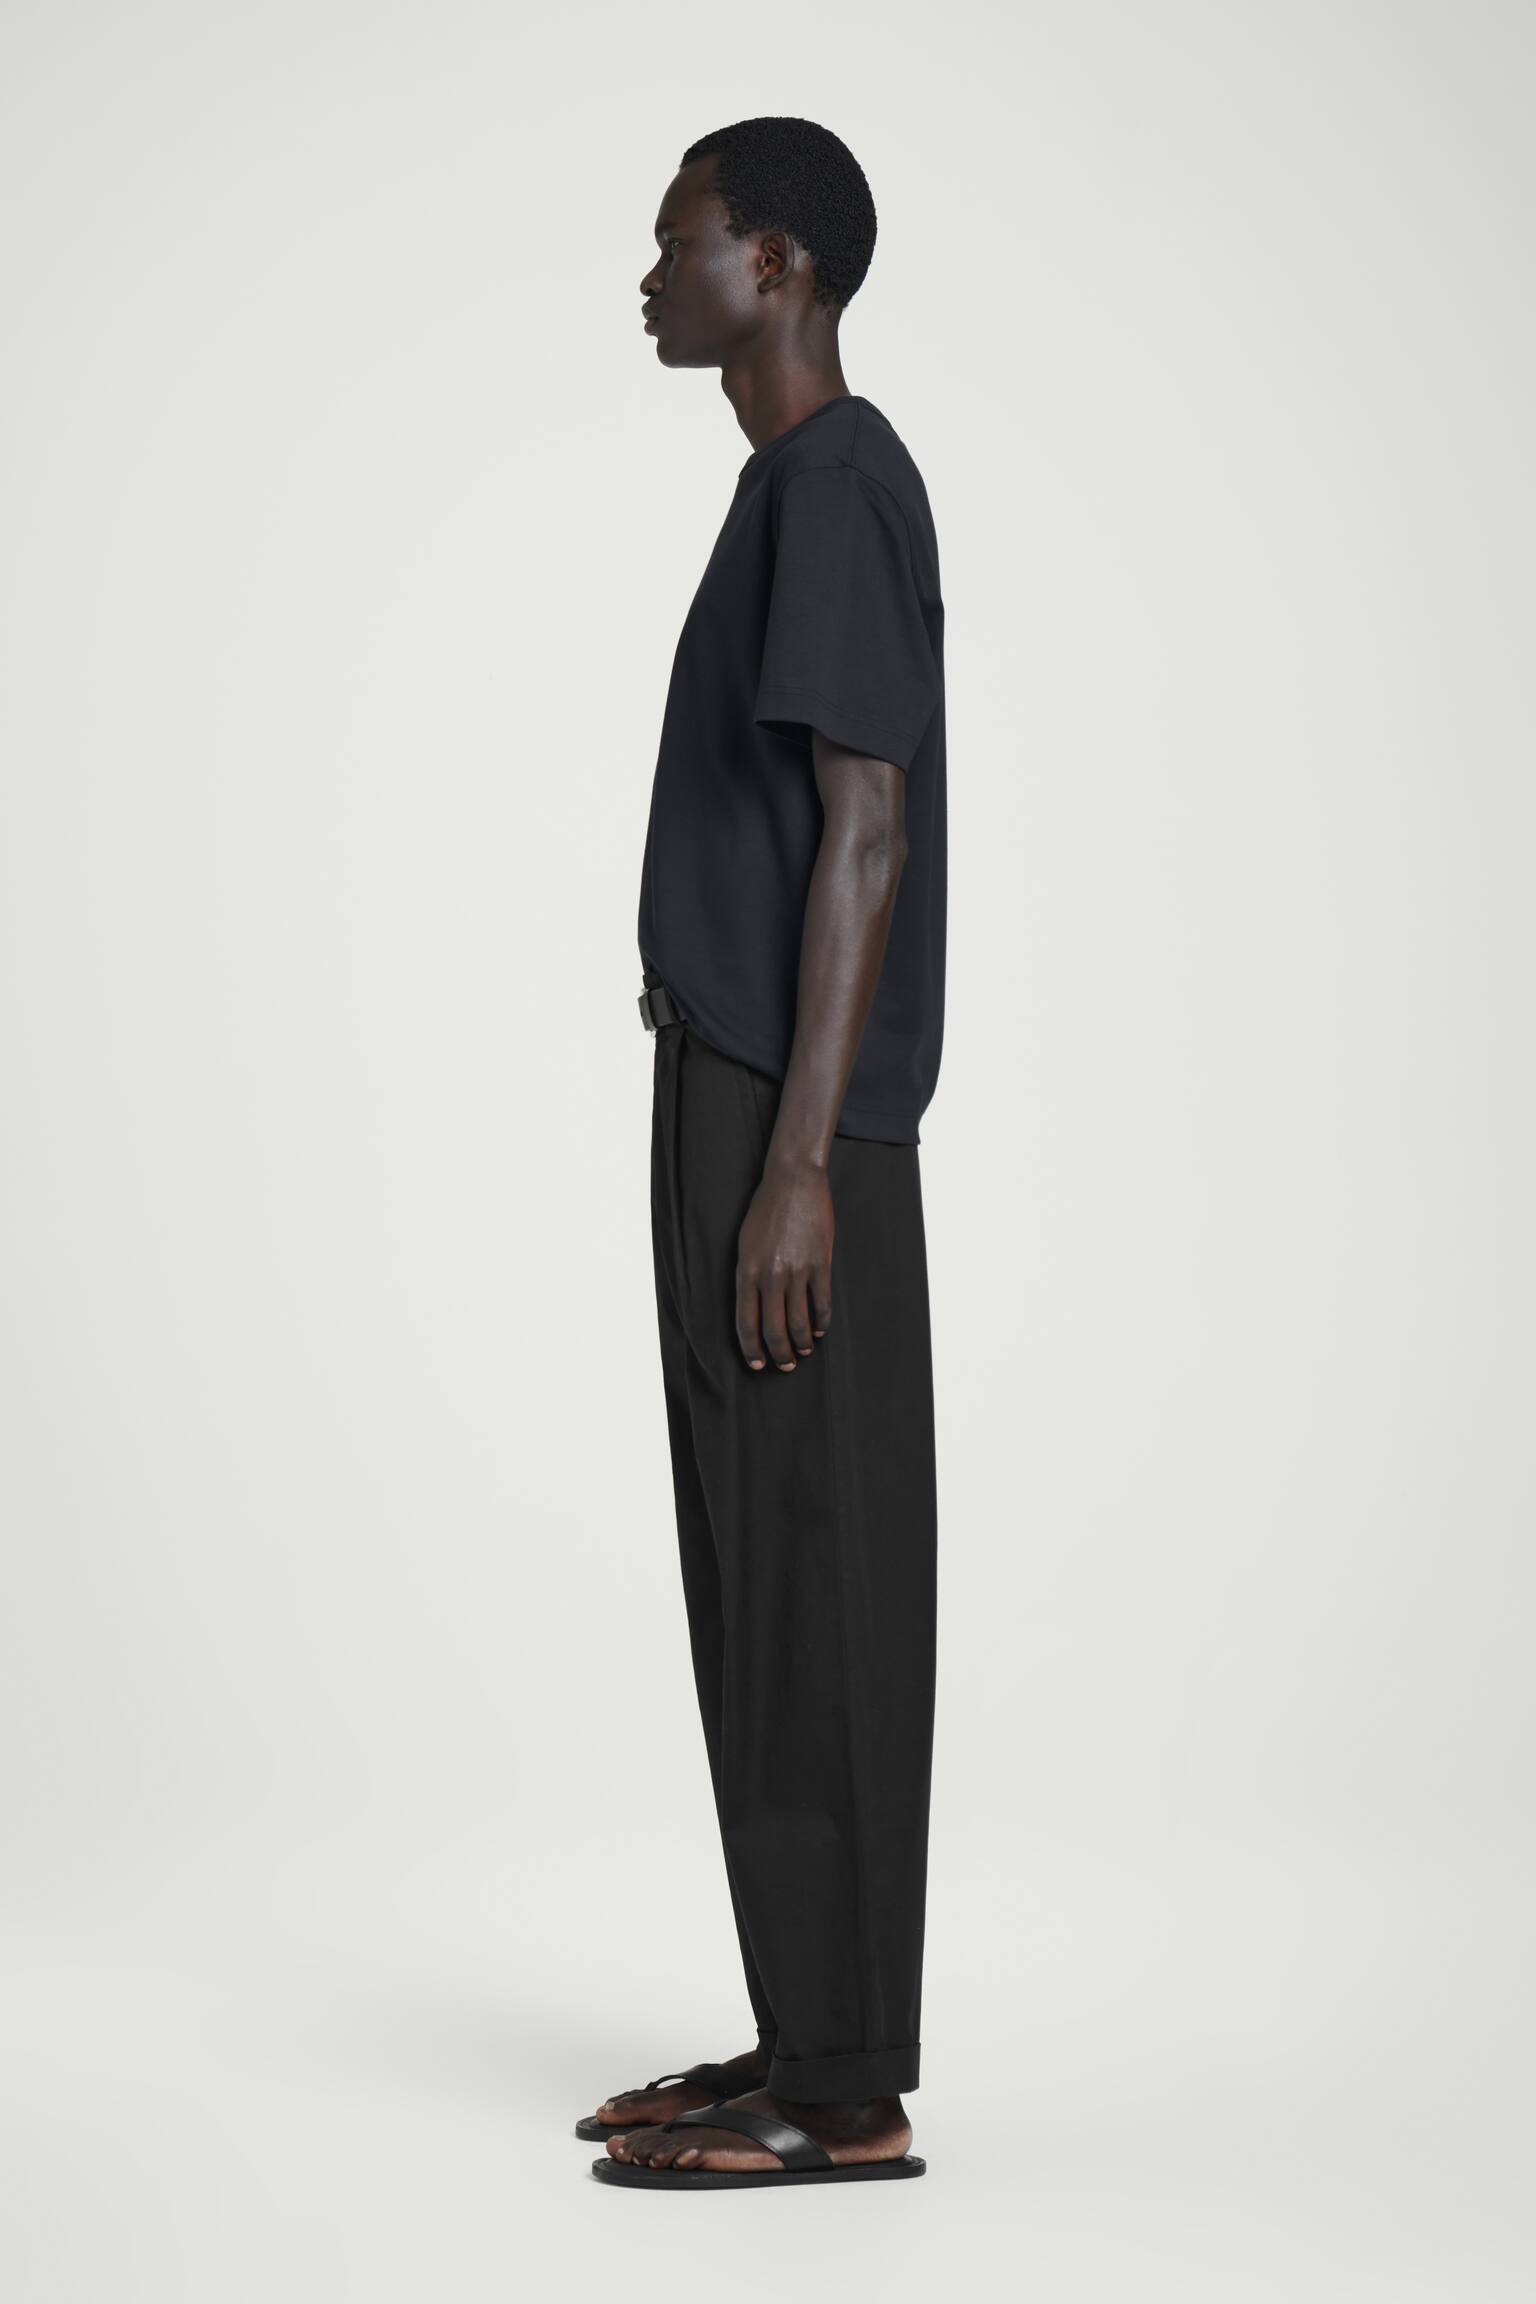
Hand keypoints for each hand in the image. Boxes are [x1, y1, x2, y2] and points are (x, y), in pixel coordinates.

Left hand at [735, 1156, 833, 1371]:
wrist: (793, 1181)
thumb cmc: (765, 1211)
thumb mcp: (744, 1244)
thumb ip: (748, 1276)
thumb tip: (754, 1308)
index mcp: (747, 1271)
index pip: (746, 1323)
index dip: (751, 1349)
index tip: (757, 1364)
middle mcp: (770, 1276)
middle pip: (773, 1329)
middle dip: (779, 1354)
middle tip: (784, 1365)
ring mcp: (797, 1271)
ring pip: (799, 1322)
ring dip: (801, 1344)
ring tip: (803, 1351)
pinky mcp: (820, 1264)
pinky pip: (821, 1303)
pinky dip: (821, 1323)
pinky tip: (820, 1330)